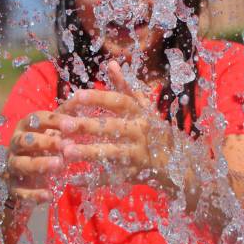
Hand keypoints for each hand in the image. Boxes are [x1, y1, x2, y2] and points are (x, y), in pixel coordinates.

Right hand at [5, 112, 67, 204]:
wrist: (23, 173)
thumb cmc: (45, 144)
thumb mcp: (55, 129)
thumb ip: (66, 116)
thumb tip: (83, 97)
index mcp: (27, 127)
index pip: (37, 119)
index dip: (54, 121)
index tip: (72, 125)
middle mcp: (16, 144)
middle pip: (25, 140)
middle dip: (45, 142)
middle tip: (66, 145)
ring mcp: (12, 165)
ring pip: (21, 164)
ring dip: (40, 164)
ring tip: (59, 165)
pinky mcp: (12, 187)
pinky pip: (19, 191)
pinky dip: (33, 194)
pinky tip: (49, 196)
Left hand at [56, 60, 172, 185]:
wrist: (178, 163)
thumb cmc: (154, 131)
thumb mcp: (144, 108)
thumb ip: (126, 87)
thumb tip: (112, 63)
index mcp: (140, 114)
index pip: (120, 102)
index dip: (99, 97)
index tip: (77, 95)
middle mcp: (140, 133)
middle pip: (112, 128)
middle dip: (88, 126)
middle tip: (64, 125)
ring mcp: (138, 155)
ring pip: (111, 153)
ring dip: (88, 153)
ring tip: (65, 152)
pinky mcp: (133, 174)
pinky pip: (111, 178)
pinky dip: (93, 180)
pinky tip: (73, 179)